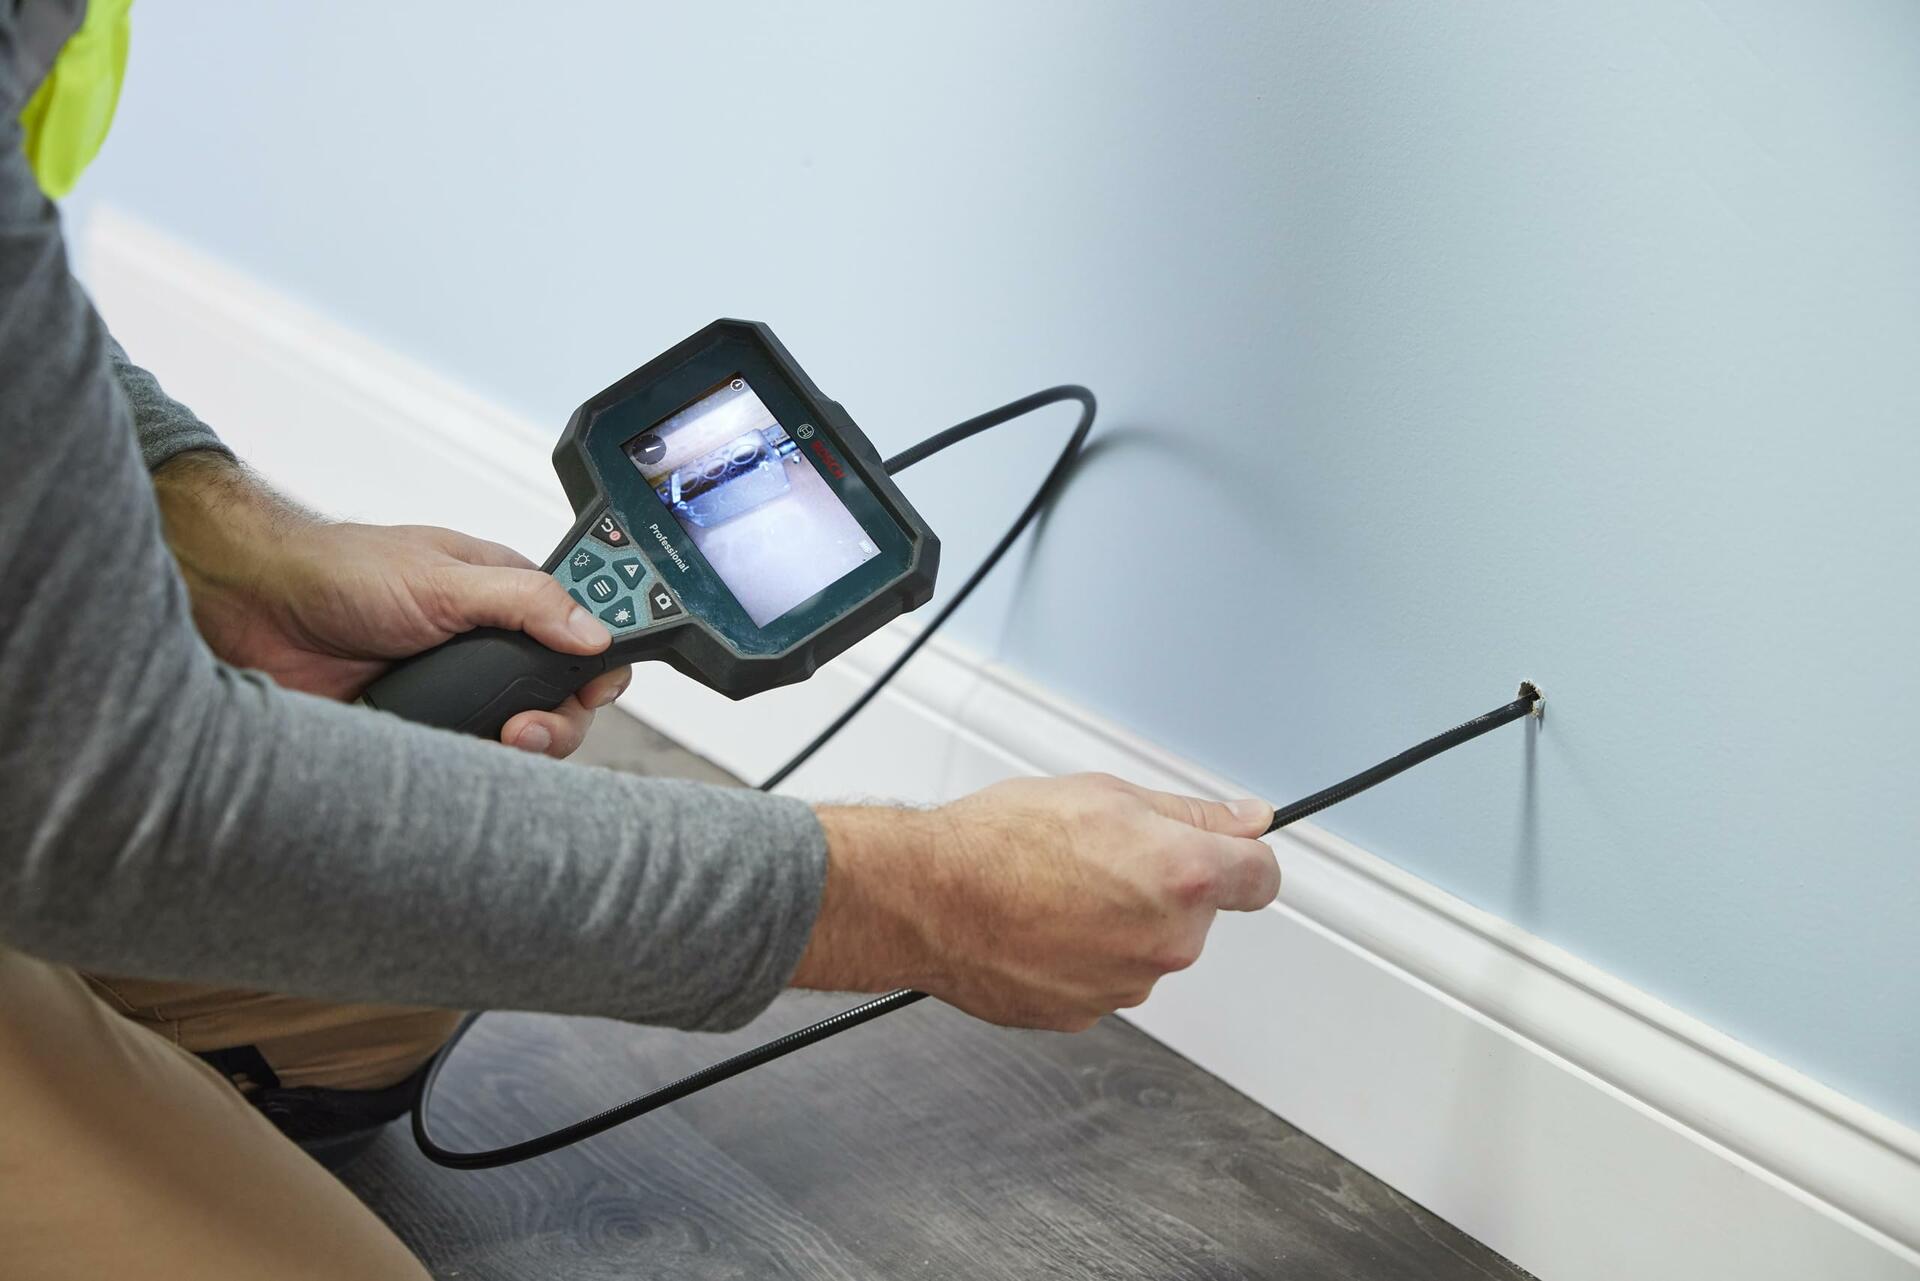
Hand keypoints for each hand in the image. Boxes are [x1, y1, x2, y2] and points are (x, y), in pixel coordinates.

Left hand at [154, 452, 630, 755]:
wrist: (254, 609)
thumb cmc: (340, 571)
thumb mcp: (445, 578)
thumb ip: (524, 601)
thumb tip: (592, 631)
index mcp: (504, 598)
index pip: (580, 634)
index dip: (599, 663)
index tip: (594, 689)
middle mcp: (485, 647)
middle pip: (558, 699)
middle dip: (559, 720)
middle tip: (527, 727)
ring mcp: (453, 691)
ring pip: (515, 739)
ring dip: (518, 750)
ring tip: (498, 742)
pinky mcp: (418, 729)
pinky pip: (463, 763)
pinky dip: (470, 771)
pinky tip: (460, 764)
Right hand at [793, 773, 1278, 1030]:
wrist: (925, 897)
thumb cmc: (999, 842)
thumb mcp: (1105, 794)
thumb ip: (1191, 815)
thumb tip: (1246, 821)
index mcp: (1184, 878)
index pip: (1263, 878)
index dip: (1242, 860)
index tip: (1228, 854)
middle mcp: (1166, 942)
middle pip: (1196, 915)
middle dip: (1162, 888)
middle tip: (1099, 857)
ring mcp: (1126, 985)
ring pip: (1145, 948)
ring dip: (1118, 924)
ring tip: (1055, 890)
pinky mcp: (1085, 1015)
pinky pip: (1102, 979)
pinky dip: (1081, 957)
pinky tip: (1039, 925)